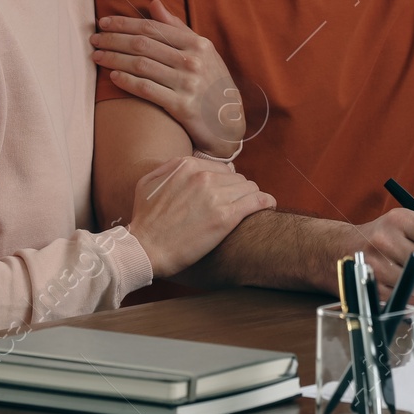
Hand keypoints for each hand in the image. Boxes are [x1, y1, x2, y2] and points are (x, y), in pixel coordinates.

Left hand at [92, 0, 244, 155]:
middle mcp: (193, 61)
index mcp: (198, 43)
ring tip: (97, 56)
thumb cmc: (212, 83)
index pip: (153, 28)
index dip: (125, 23)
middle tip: (94, 39)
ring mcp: (188, 84)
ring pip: (141, 65)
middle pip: (143, 44)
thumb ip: (178, 28)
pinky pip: (147, 89)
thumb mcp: (203, 52)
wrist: (229, 123)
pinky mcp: (182, 106)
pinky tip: (112, 76)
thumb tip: (154, 3)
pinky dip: (127, 81)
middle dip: (114, 39)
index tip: (104, 23)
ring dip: (114, 59)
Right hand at [125, 157, 273, 276]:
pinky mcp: (226, 216)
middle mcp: (203, 176)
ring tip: (252, 208)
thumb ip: (170, 167)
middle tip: (236, 205)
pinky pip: (258, 200)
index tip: (226, 194)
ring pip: (249, 188)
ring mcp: (216, 195)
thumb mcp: (148, 182)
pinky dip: (267, 202)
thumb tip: (190, 165)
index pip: (221, 168)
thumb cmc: (144, 220)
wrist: (145, 249)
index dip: (225, 183)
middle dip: (237, 191)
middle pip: (237, 178)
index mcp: (187, 166)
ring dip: (251, 197)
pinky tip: (269, 206)